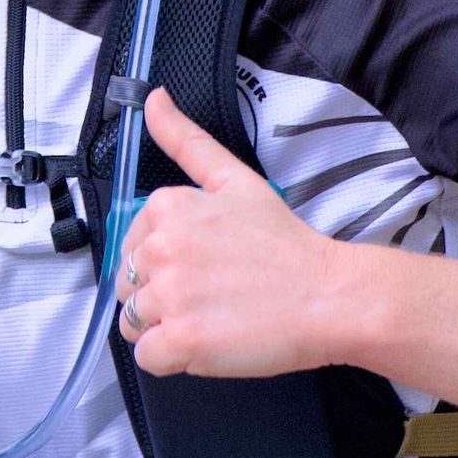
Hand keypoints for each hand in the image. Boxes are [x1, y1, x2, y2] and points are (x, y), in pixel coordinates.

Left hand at [117, 90, 346, 381]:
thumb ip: (185, 140)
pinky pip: (148, 358)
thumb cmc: (286, 245)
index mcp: (167, 206)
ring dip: (164, 329)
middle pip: (127, 286)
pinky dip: (173, 359)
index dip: (162, 264)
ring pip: (132, 324)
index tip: (201, 267)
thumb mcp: (235, 180)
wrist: (330, 296)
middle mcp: (161, 247)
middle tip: (212, 295)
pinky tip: (209, 342)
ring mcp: (170, 295)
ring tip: (212, 319)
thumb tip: (151, 98)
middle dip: (160, 297)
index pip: (129, 247)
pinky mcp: (181, 339)